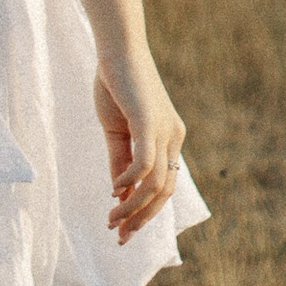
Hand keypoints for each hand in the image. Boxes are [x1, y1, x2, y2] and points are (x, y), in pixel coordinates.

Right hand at [94, 45, 185, 243]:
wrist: (118, 49)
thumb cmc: (116, 85)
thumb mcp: (116, 131)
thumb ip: (119, 161)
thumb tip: (119, 195)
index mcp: (169, 139)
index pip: (164, 186)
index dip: (145, 212)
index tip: (123, 230)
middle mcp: (173, 138)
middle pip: (164, 192)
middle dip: (141, 218)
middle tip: (119, 236)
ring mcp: (164, 130)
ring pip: (155, 183)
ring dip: (132, 207)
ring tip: (112, 219)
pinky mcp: (149, 122)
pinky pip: (144, 162)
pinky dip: (129, 181)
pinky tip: (113, 190)